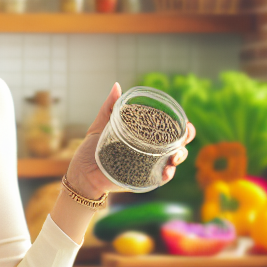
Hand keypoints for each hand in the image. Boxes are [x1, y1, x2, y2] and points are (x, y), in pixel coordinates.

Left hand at [64, 83, 195, 197]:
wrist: (81, 173)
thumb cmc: (91, 150)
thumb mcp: (101, 125)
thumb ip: (110, 107)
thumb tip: (117, 86)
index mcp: (143, 136)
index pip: (167, 128)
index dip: (181, 125)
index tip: (185, 122)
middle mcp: (149, 151)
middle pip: (177, 144)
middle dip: (186, 139)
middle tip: (185, 135)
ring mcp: (147, 166)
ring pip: (172, 161)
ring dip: (179, 157)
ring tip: (175, 155)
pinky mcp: (142, 180)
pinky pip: (159, 178)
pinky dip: (166, 175)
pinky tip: (167, 170)